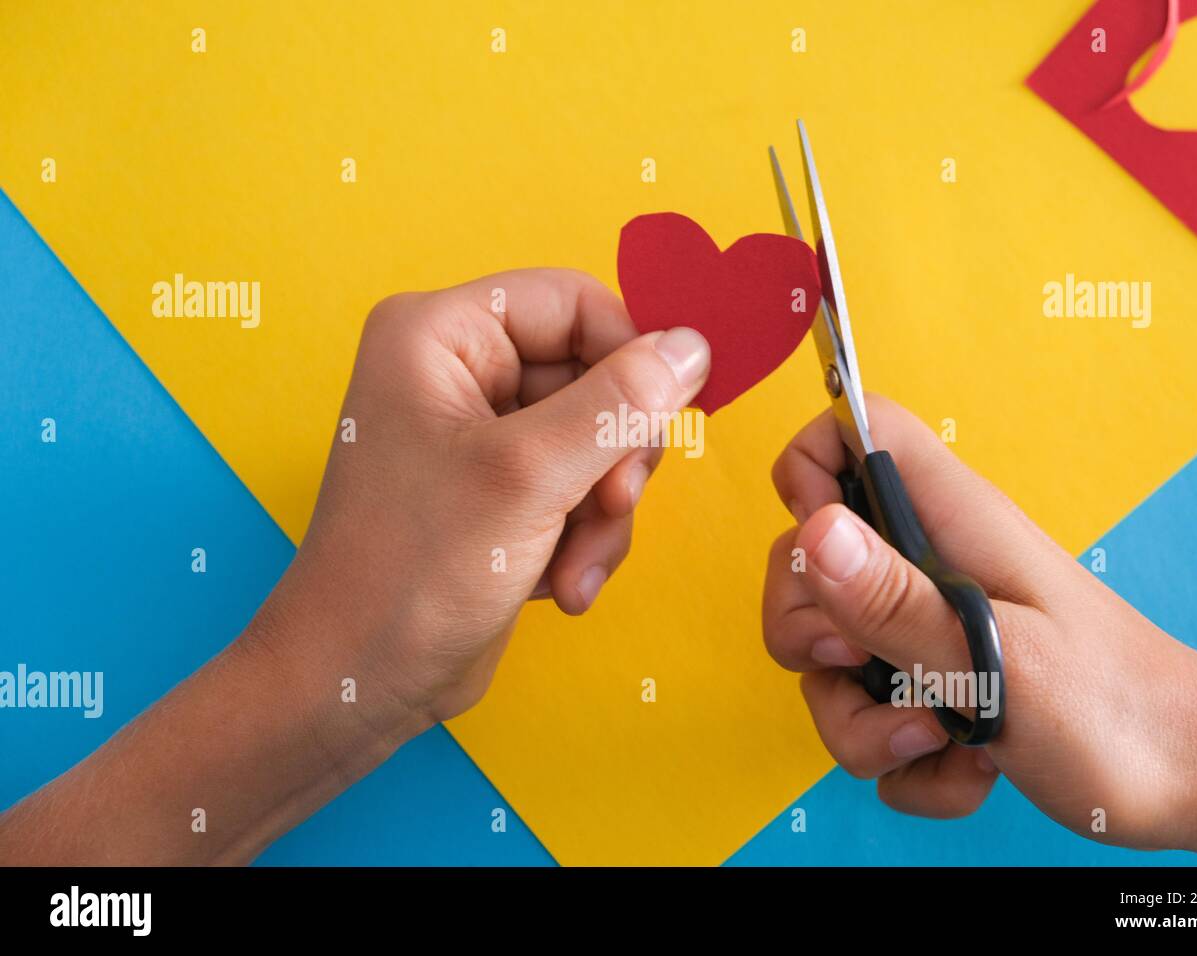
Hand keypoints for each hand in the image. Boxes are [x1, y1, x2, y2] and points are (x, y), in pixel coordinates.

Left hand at [0, 268, 711, 864]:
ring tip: (571, 567)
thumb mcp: (528, 475)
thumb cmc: (416, 570)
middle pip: (596, 376)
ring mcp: (482, 437)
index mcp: (442, 334)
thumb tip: (694, 345)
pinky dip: (585, 539)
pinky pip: (581, 489)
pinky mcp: (502, 494)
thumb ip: (617, 405)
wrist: (357, 682)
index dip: (627, 359)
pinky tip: (561, 587)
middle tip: (608, 508)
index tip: (650, 425)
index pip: (575, 302)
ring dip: (604, 513)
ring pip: (599, 441)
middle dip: (613, 457)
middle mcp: (461, 372)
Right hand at [763, 397, 1196, 857]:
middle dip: (812, 631)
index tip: (816, 548)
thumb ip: (896, 599)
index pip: (854, 434)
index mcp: (949, 523)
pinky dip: (904, 762)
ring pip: (827, 659)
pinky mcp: (927, 689)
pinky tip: (965, 766)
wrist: (1185, 780)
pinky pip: (867, 723)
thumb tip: (814, 532)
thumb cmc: (1114, 707)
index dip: (808, 471)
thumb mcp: (996, 655)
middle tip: (868, 664)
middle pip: (807, 560)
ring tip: (939, 736)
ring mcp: (922, 631)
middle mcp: (926, 567)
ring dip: (863, 722)